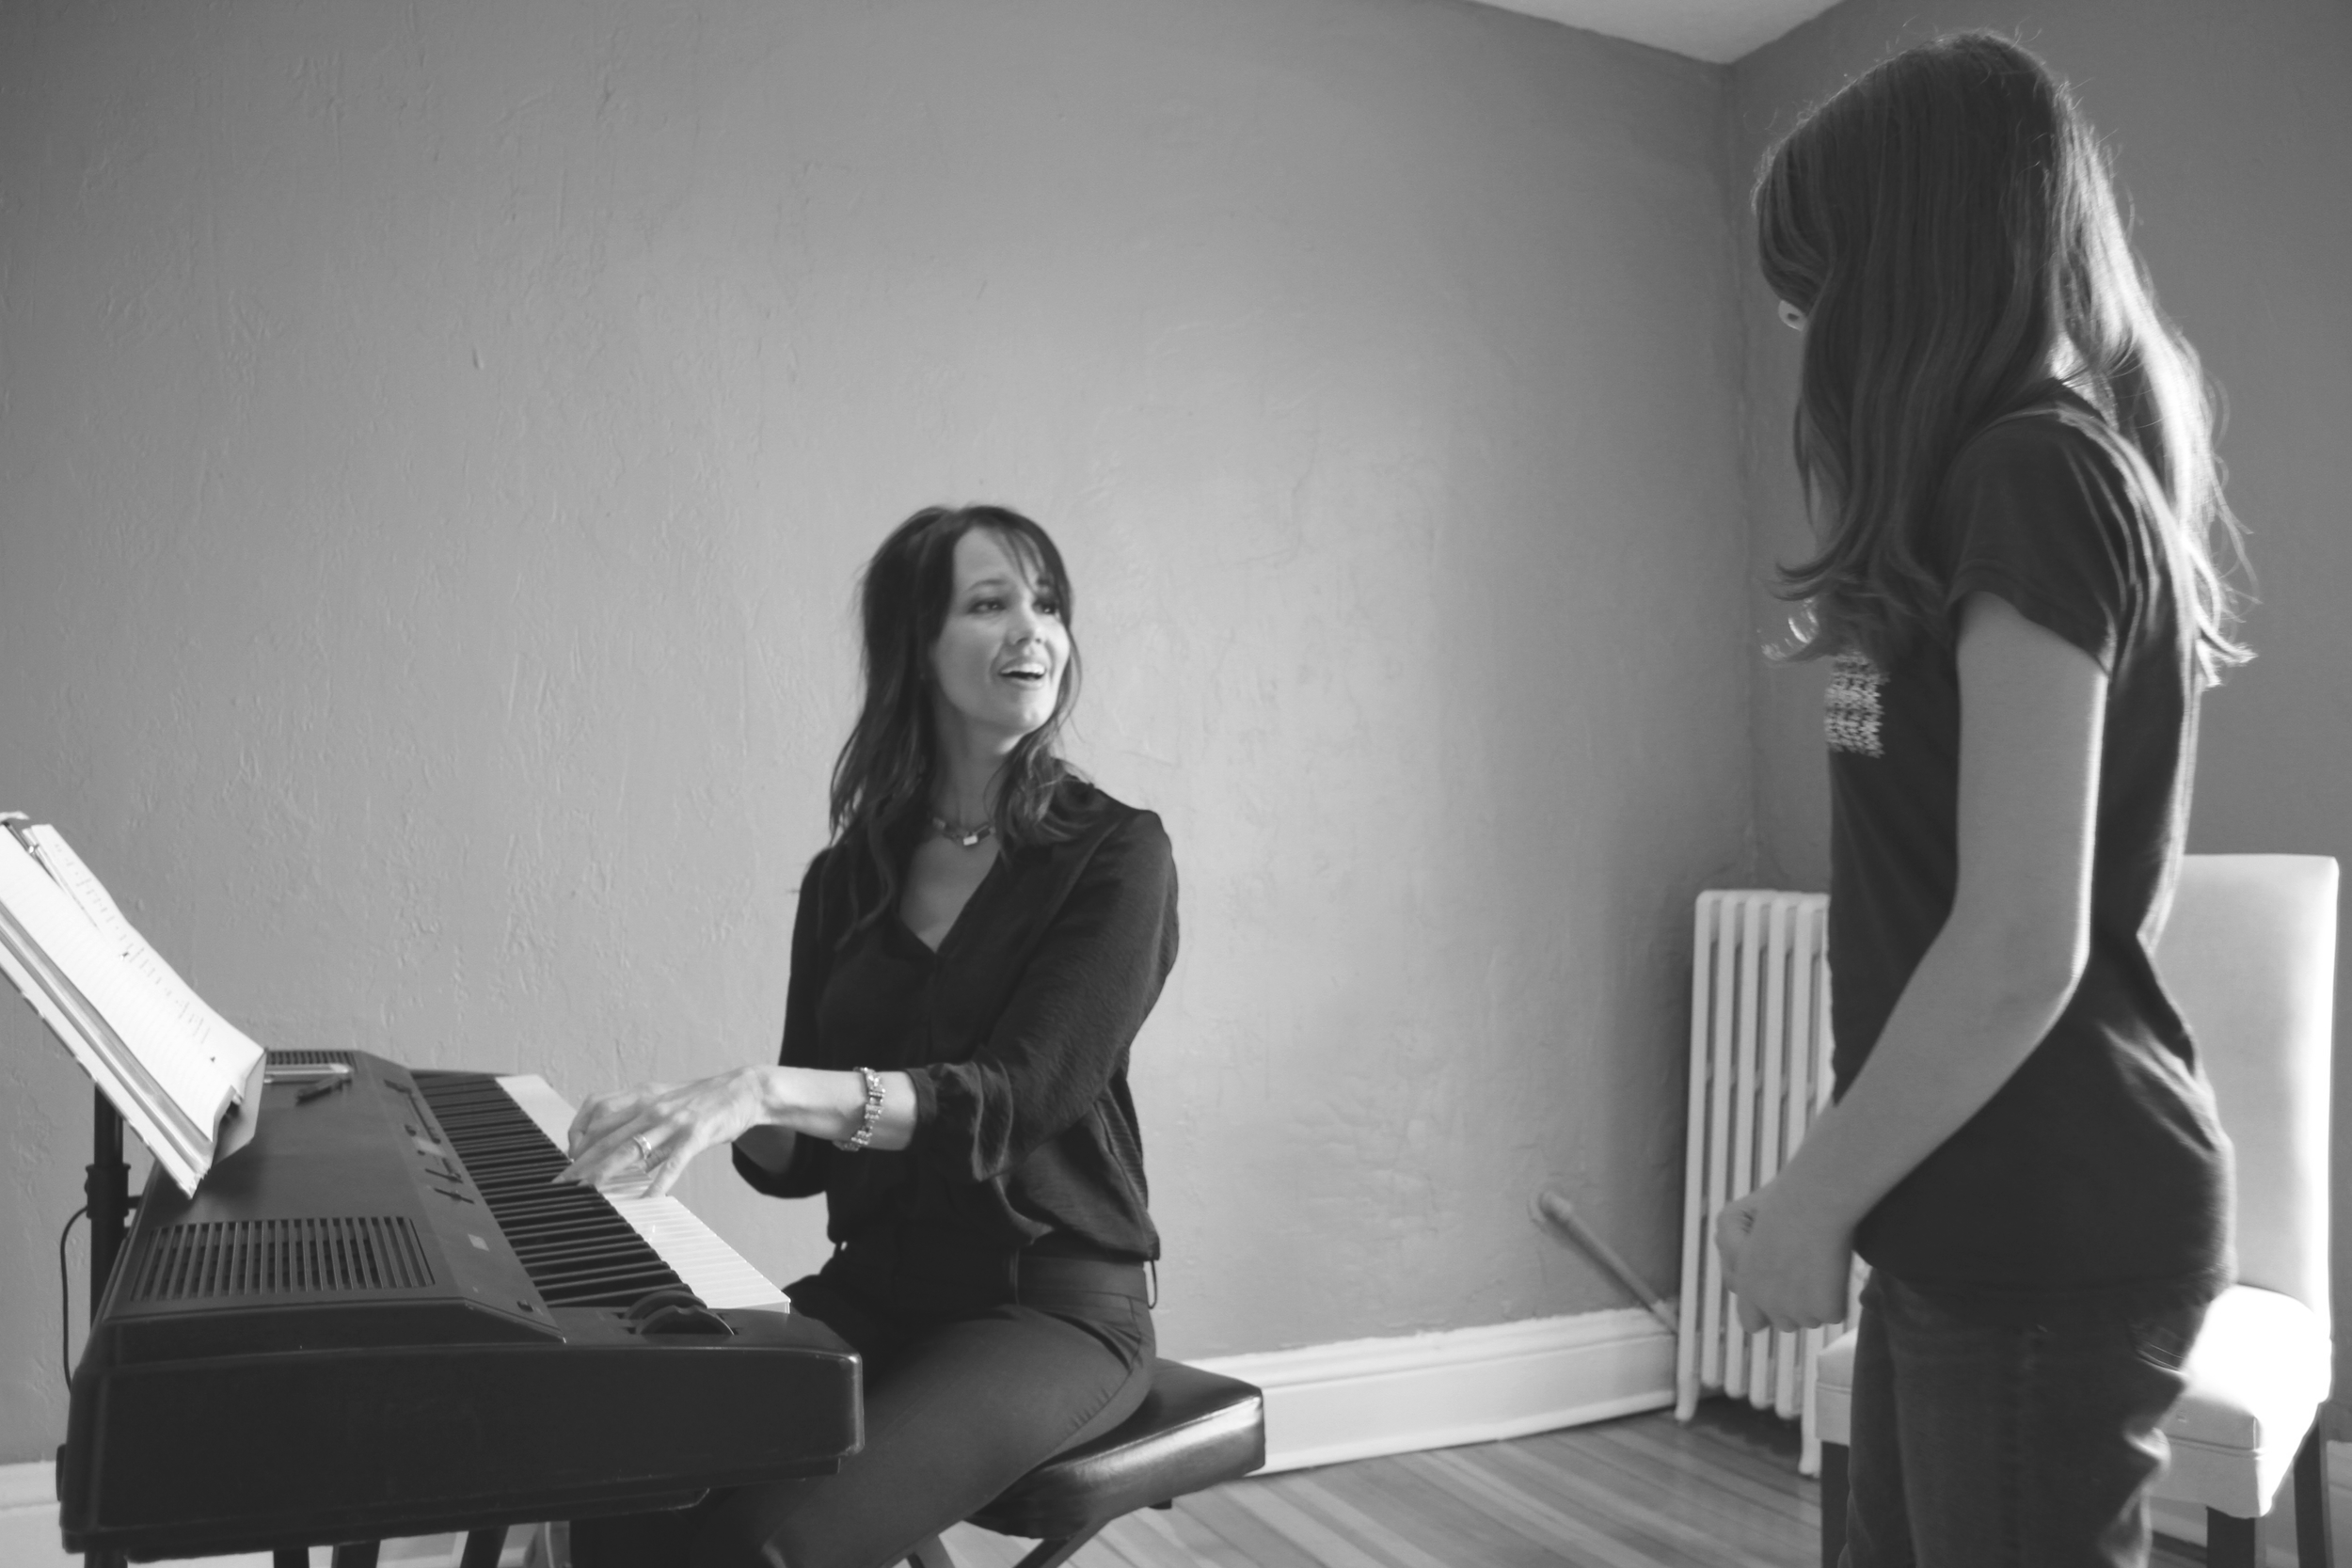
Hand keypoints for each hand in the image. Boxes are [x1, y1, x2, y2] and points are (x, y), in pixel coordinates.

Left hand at [558, 1068, 771, 1198]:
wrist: (745, 1089)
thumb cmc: (705, 1099)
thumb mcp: (668, 1102)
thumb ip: (644, 1124)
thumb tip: (628, 1158)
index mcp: (643, 1095)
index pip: (598, 1110)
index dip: (579, 1133)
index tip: (570, 1155)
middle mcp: (653, 1106)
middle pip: (607, 1135)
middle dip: (581, 1162)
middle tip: (563, 1183)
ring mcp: (673, 1120)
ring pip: (630, 1148)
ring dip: (605, 1172)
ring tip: (589, 1191)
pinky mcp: (695, 1134)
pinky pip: (672, 1163)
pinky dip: (657, 1183)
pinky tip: (647, 1200)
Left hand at [1715, 1178, 1852, 1333]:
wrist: (1815, 1198)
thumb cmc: (1777, 1203)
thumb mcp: (1733, 1221)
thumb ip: (1731, 1254)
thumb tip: (1742, 1280)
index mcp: (1744, 1286)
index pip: (1751, 1322)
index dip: (1763, 1308)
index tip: (1777, 1286)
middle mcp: (1768, 1304)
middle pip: (1785, 1322)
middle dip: (1793, 1304)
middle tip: (1803, 1270)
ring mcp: (1799, 1311)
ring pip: (1811, 1319)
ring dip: (1816, 1301)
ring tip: (1819, 1264)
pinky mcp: (1827, 1310)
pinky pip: (1835, 1314)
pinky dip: (1838, 1298)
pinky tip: (1836, 1270)